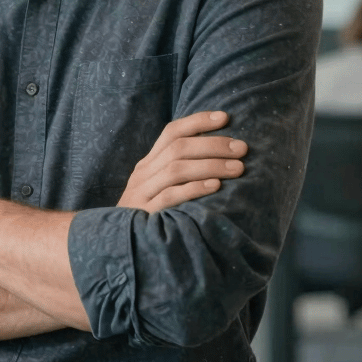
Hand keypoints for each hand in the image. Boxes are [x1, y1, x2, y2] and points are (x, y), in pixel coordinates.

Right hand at [117, 111, 246, 212]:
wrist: (120, 245)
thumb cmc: (150, 215)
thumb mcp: (158, 188)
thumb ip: (179, 171)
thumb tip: (220, 155)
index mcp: (148, 163)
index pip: (171, 132)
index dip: (198, 121)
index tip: (225, 117)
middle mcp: (143, 173)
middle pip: (178, 148)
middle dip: (213, 144)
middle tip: (242, 148)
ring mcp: (142, 193)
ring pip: (176, 169)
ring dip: (211, 166)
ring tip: (238, 168)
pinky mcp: (145, 214)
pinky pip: (170, 196)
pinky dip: (194, 189)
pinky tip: (216, 187)